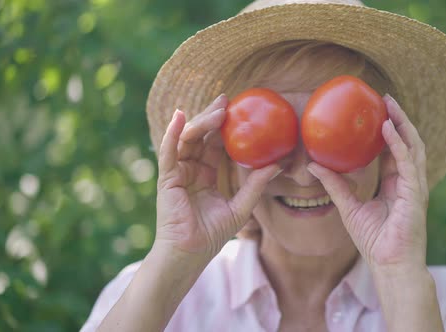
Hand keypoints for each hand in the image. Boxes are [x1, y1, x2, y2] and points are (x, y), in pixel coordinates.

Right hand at [155, 94, 280, 258]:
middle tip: (228, 99)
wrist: (192, 253)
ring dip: (201, 121)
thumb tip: (278, 165)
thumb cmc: (213, 234)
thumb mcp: (241, 206)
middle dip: (212, 116)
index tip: (238, 109)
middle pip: (200, 136)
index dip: (225, 126)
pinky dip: (172, 132)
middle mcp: (191, 169)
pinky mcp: (167, 178)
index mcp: (205, 174)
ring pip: (187, 138)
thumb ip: (256, 185)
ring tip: (218, 110)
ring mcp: (178, 172)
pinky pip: (169, 151)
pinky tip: (180, 116)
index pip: (215, 144)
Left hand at [307, 94, 428, 269]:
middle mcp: (408, 181)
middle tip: (384, 99)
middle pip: (407, 142)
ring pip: (413, 146)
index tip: (375, 112)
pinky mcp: (415, 192)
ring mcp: (414, 185)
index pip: (394, 151)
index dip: (388, 131)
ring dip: (402, 123)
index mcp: (396, 184)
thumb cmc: (373, 241)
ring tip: (389, 105)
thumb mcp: (348, 207)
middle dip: (398, 119)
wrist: (389, 264)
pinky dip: (398, 143)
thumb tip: (312, 165)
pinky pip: (407, 161)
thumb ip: (335, 185)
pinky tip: (386, 128)